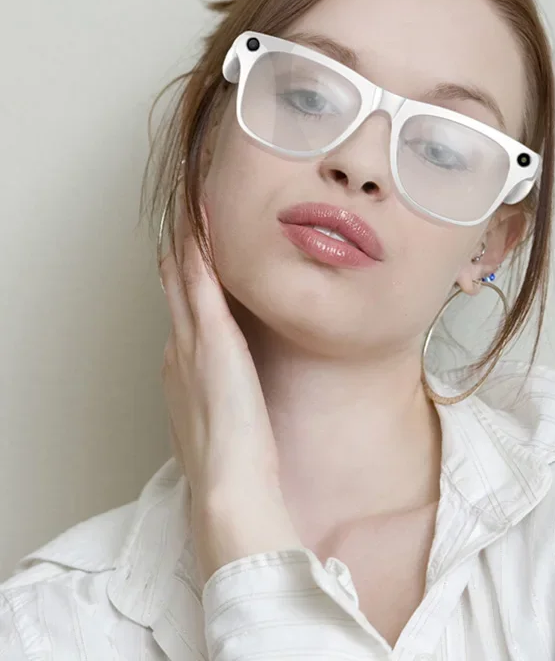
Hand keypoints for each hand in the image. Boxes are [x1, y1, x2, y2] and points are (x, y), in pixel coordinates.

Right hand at [159, 194, 301, 583]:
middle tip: (184, 215)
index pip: (182, 313)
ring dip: (185, 242)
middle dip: (179, 252)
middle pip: (176, 289)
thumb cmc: (235, 463)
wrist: (230, 490)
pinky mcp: (212, 341)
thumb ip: (225, 397)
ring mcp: (192, 343)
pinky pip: (201, 283)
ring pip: (183, 279)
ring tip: (189, 207)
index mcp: (183, 370)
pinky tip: (201, 223)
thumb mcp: (224, 422)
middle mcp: (180, 350)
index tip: (189, 253)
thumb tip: (236, 387)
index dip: (183, 280)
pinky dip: (199, 252)